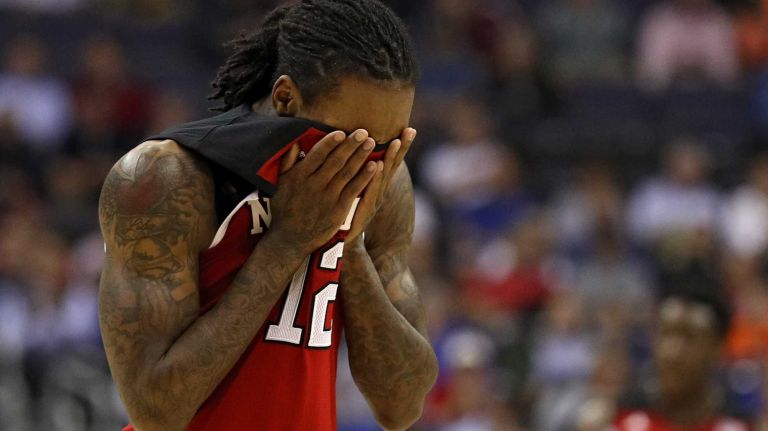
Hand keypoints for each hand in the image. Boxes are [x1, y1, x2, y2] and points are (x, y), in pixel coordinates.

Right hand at [267, 129, 378, 255]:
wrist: (291, 239)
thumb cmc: (285, 208)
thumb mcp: (279, 184)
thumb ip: (287, 162)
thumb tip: (295, 142)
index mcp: (299, 176)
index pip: (317, 155)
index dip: (330, 142)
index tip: (341, 132)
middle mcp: (314, 185)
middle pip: (336, 161)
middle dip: (351, 145)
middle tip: (364, 131)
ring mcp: (327, 198)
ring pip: (347, 173)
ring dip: (360, 156)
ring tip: (371, 143)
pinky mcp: (338, 210)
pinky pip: (354, 190)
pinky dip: (365, 177)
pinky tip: (375, 166)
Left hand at [345, 127, 415, 242]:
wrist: (344, 245)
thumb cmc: (346, 216)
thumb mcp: (353, 193)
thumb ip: (356, 176)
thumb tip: (361, 157)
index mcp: (376, 186)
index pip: (391, 162)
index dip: (400, 147)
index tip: (408, 128)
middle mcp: (379, 191)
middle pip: (393, 165)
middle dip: (402, 148)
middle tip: (410, 130)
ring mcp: (374, 200)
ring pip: (384, 175)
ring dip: (391, 158)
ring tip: (396, 141)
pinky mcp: (364, 208)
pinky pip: (371, 189)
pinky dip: (376, 177)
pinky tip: (379, 164)